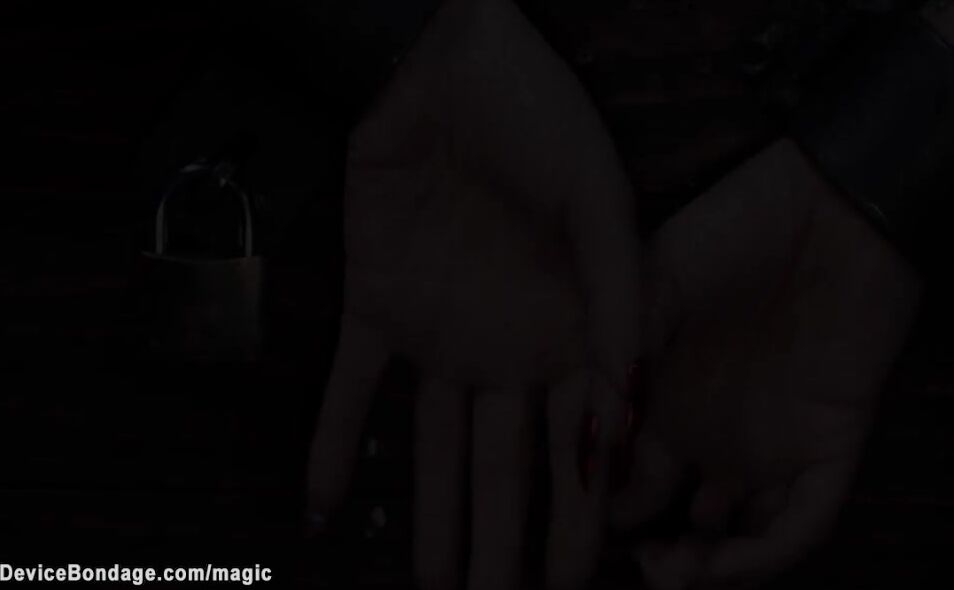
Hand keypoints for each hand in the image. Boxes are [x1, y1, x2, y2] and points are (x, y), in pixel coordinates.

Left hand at [304, 0, 638, 586]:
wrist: (463, 64)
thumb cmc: (548, 124)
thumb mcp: (602, 211)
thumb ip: (617, 309)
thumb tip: (626, 413)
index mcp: (570, 335)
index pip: (578, 447)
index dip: (579, 518)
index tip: (579, 581)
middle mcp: (509, 348)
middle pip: (506, 468)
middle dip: (504, 545)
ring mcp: (443, 332)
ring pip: (435, 449)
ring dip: (431, 519)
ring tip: (433, 585)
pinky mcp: (378, 303)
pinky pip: (352, 390)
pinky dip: (332, 447)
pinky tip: (326, 509)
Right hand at [612, 139, 920, 588]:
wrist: (835, 200)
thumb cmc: (738, 224)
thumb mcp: (656, 279)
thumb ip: (619, 357)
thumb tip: (592, 441)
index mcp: (667, 395)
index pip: (628, 476)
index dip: (606, 509)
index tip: (585, 522)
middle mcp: (715, 429)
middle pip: (679, 521)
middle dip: (656, 557)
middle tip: (641, 565)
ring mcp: (773, 441)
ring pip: (741, 536)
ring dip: (710, 568)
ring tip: (680, 570)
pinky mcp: (830, 443)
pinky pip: (804, 520)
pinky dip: (768, 553)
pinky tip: (730, 559)